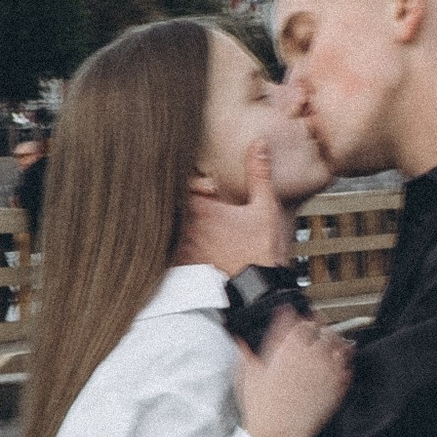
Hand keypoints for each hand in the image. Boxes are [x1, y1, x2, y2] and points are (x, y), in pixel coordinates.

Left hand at [183, 136, 292, 277]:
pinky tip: (200, 245)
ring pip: (171, 228)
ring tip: (206, 226)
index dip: (195, 183)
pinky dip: (179, 245)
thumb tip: (258, 144)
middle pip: (172, 206)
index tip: (213, 189)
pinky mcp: (184, 267)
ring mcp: (183, 249)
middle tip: (210, 205)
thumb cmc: (262, 254)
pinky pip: (170, 251)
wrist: (258, 292)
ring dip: (185, 224)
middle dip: (189, 202)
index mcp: (202, 211)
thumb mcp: (265, 208)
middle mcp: (186, 230)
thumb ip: (258, 174)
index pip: (181, 185)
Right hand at [236, 308, 352, 436]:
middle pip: (324, 329)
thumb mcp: (248, 374)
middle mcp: (310, 354)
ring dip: (335, 341)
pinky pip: (347, 368)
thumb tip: (242, 340)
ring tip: (332, 342)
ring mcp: (326, 370)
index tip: (301, 318)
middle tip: (317, 329)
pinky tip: (341, 364)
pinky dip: (345, 363)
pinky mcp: (337, 386)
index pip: (301, 320)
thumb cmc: (263, 409)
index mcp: (288, 346)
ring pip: (339, 344)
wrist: (279, 435)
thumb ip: (247, 351)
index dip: (302, 318)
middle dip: (320, 327)